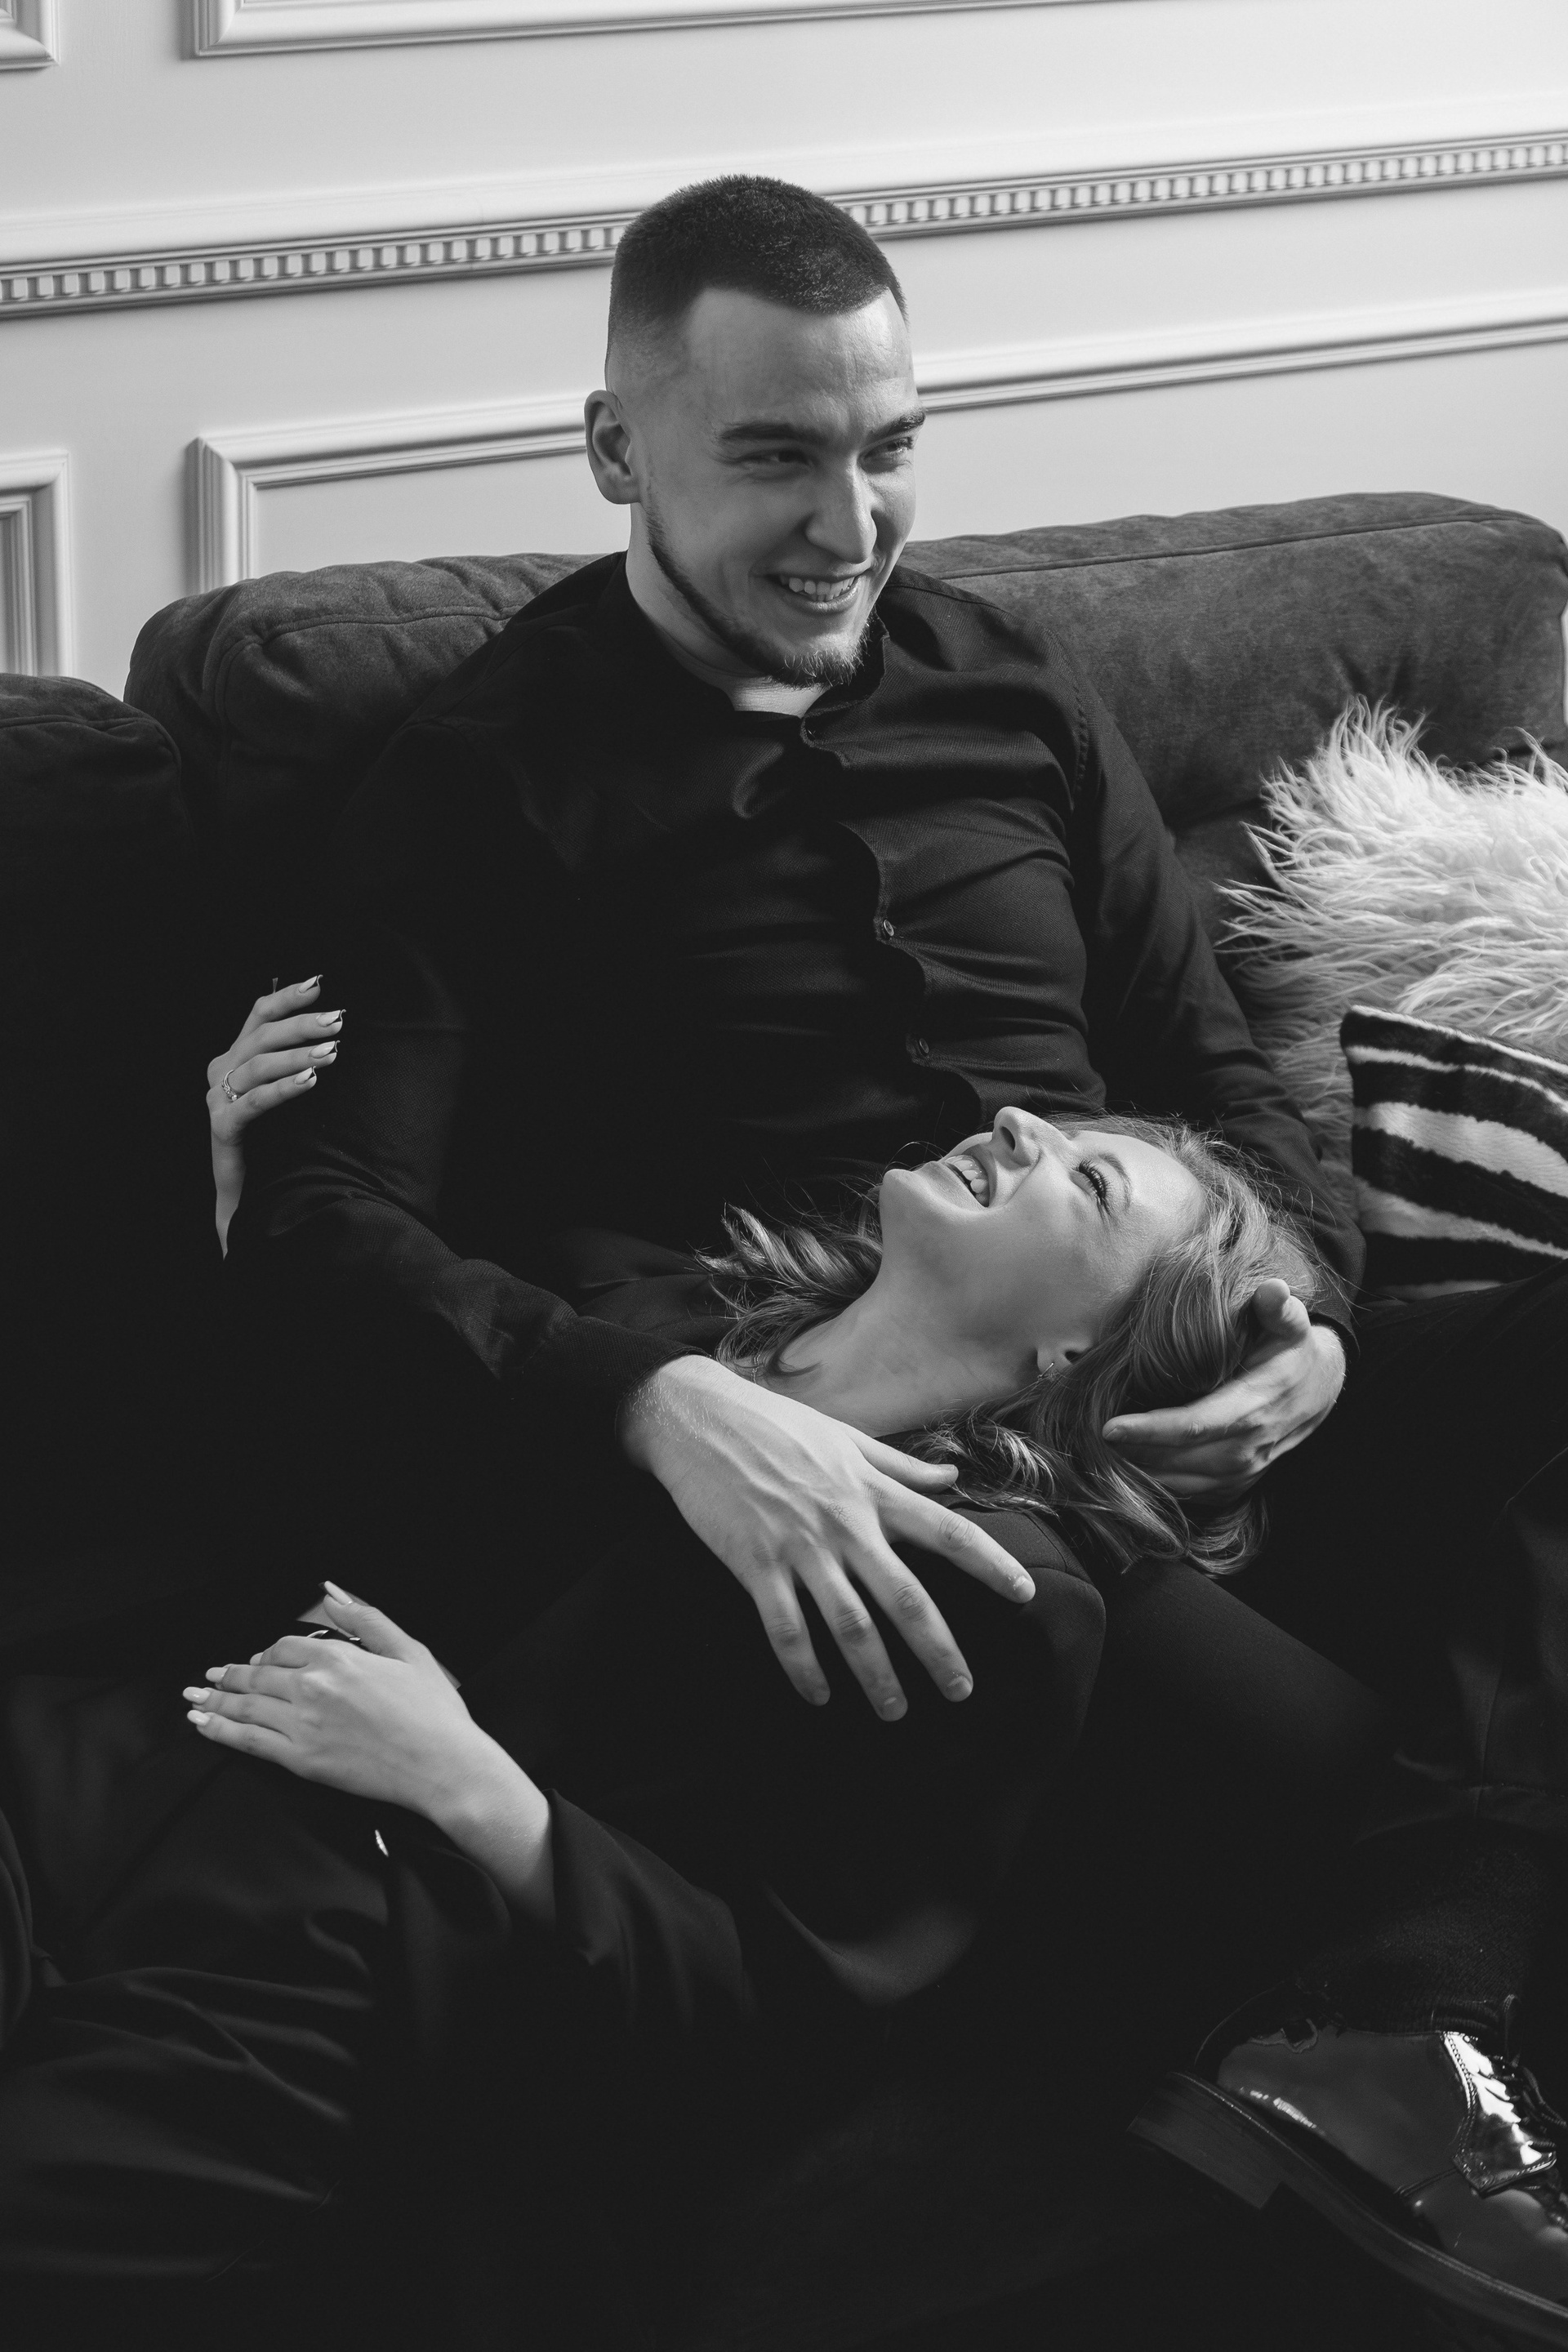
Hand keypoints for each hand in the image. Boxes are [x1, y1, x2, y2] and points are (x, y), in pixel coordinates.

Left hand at [185, 1585, 482, 1811]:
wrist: (442, 1766)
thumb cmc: (433, 1714)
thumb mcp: (409, 1651)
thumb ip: (367, 1619)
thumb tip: (334, 1593)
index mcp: (338, 1658)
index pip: (284, 1647)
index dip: (266, 1652)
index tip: (258, 1659)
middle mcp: (312, 1688)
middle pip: (257, 1675)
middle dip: (229, 1675)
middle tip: (210, 1677)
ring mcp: (302, 1725)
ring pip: (245, 1706)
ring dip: (214, 1700)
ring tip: (195, 1698)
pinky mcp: (300, 1760)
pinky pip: (248, 1741)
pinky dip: (221, 1730)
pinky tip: (205, 1725)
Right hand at [207, 976, 343, 1250]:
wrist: (254, 1197)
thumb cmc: (278, 1141)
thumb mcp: (287, 1091)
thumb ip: (299, 1060)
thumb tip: (335, 1028)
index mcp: (235, 1058)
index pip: (259, 1015)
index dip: (287, 997)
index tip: (320, 983)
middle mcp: (222, 1073)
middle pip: (262, 1035)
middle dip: (302, 1024)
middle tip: (338, 1021)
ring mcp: (218, 1101)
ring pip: (258, 1065)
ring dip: (298, 1054)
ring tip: (332, 1051)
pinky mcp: (223, 1129)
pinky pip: (255, 1102)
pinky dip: (283, 1088)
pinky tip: (310, 1080)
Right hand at [619, 1355, 1035, 1718]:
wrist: (698, 1418)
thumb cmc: (775, 1425)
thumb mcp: (847, 1437)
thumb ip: (901, 1466)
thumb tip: (952, 1478)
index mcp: (872, 1491)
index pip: (947, 1532)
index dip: (991, 1564)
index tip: (1025, 1594)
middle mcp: (845, 1522)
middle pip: (906, 1596)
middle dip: (937, 1650)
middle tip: (961, 1692)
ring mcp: (799, 1546)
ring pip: (849, 1624)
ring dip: (875, 1674)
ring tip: (893, 1712)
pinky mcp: (754, 1563)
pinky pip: (786, 1628)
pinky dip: (804, 1668)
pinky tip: (819, 1696)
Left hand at [1103, 1279, 1345, 1501]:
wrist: (1320, 1389)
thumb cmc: (1290, 1350)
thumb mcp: (1289, 1323)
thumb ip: (1278, 1307)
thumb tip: (1273, 1289)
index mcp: (1257, 1404)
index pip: (1197, 1424)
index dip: (1152, 1429)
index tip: (1108, 1427)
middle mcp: (1252, 1445)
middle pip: (1183, 1460)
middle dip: (1134, 1454)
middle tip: (1086, 1442)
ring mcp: (1248, 1470)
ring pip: (1186, 1484)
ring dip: (1142, 1476)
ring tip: (1099, 1459)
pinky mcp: (1241, 1482)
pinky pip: (1196, 1495)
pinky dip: (1162, 1489)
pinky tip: (1130, 1473)